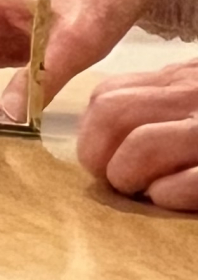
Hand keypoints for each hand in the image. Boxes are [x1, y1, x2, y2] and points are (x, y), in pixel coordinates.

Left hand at [78, 61, 197, 208]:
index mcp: (178, 79)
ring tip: (145, 192)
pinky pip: (186, 182)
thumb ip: (158, 103)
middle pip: (111, 113)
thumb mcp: (195, 94)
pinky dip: (168, 196)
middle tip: (116, 181)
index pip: (106, 94)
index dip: (91, 134)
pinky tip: (171, 199)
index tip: (100, 160)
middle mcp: (191, 95)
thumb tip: (102, 135)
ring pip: (141, 145)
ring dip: (130, 177)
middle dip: (99, 156)